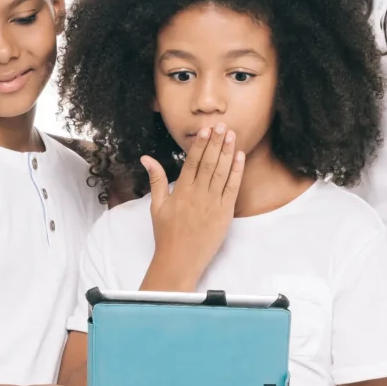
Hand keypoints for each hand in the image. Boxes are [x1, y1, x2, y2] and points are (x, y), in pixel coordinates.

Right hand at [141, 127, 241, 282]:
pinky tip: (240, 157)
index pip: (192, 161)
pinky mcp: (225, 213)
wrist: (179, 260)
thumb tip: (146, 158)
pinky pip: (233, 188)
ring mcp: (213, 203)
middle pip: (209, 162)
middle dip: (216, 142)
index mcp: (181, 190)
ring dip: (228, 152)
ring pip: (222, 172)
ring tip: (232, 135)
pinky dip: (237, 171)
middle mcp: (198, 194)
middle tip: (223, 126)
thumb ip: (156, 179)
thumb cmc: (166, 234)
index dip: (201, 144)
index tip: (207, 130)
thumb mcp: (157, 205)